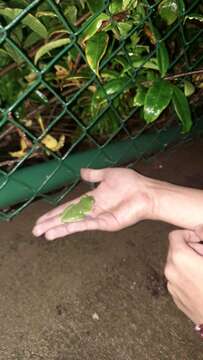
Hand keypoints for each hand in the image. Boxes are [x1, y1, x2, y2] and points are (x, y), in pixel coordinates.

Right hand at [32, 167, 153, 239]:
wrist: (146, 191)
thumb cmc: (131, 183)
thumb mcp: (108, 174)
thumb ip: (94, 175)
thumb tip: (82, 172)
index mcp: (92, 199)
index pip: (69, 207)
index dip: (55, 212)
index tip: (42, 218)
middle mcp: (93, 210)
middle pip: (67, 217)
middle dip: (51, 223)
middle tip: (35, 230)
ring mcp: (98, 218)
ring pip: (73, 223)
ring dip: (58, 228)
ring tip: (43, 234)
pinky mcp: (105, 223)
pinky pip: (85, 225)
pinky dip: (71, 228)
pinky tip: (59, 231)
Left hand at [165, 227, 202, 323]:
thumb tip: (199, 228)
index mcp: (179, 258)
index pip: (175, 235)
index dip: (190, 235)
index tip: (202, 241)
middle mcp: (170, 271)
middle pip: (175, 249)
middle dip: (191, 248)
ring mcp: (172, 287)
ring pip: (177, 265)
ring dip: (189, 262)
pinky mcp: (176, 299)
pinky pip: (179, 279)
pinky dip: (188, 276)